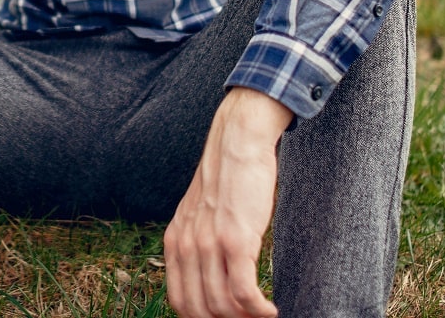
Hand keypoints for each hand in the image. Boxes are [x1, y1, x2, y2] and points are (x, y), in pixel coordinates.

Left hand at [164, 87, 293, 317]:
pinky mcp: (236, 241)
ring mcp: (210, 245)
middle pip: (200, 311)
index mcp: (174, 241)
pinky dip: (259, 310)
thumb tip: (210, 280)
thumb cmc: (228, 178)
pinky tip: (271, 310)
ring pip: (224, 307)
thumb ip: (197, 243)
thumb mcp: (199, 213)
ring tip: (262, 315)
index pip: (179, 301)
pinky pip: (244, 293)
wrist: (237, 143)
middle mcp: (186, 246)